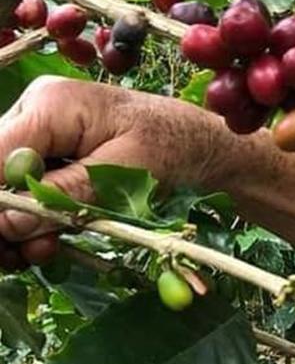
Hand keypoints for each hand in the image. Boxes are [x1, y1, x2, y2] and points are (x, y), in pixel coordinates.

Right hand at [0, 76, 229, 239]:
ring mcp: (41, 135)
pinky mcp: (52, 157)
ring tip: (42, 254)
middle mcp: (35, 113)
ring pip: (7, 188)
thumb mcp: (123, 173)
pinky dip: (35, 222)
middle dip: (5, 222)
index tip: (5, 242)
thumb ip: (65, 196)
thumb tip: (5, 224)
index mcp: (50, 105)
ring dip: (18, 228)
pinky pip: (28, 192)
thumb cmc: (175, 147)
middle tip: (18, 259)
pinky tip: (48, 244)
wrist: (206, 146)